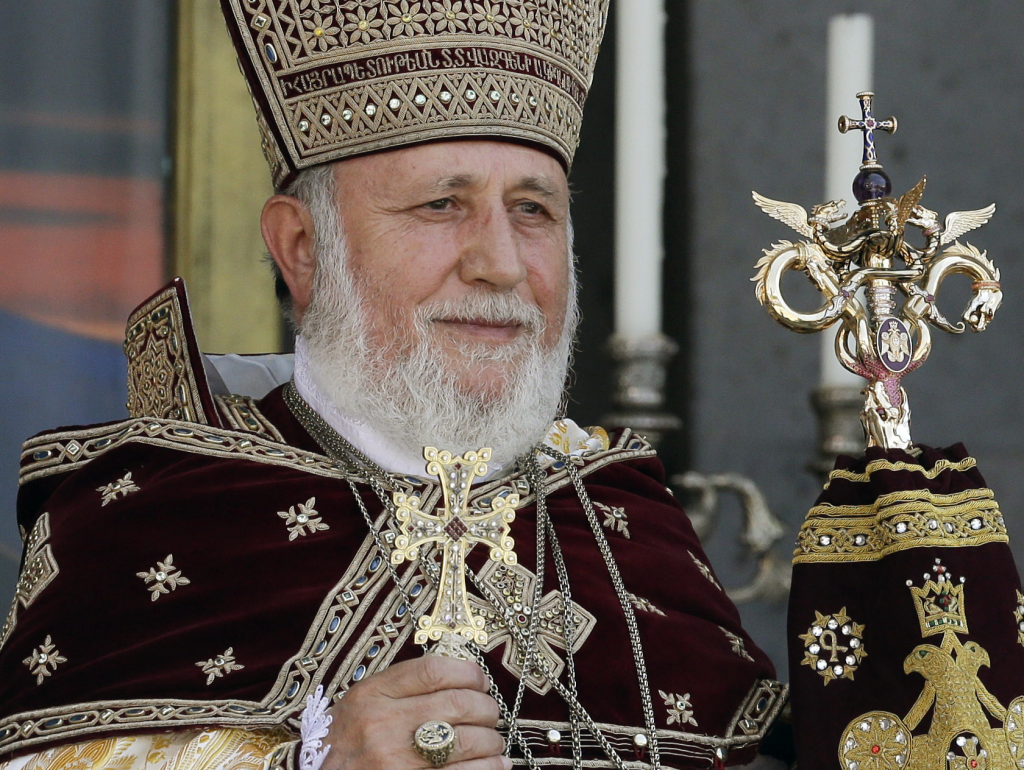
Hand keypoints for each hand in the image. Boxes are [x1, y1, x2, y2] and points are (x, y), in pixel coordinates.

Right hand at [322, 655, 509, 769]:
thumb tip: (459, 676)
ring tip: (492, 740)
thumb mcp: (362, 703)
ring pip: (466, 741)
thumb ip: (402, 687)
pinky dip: (488, 768)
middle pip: (456, 703)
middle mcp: (383, 725)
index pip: (433, 670)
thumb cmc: (344, 742)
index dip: (468, 672)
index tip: (479, 679)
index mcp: (372, 695)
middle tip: (490, 711)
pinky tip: (495, 764)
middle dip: (486, 707)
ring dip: (491, 739)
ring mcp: (396, 761)